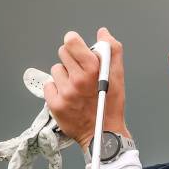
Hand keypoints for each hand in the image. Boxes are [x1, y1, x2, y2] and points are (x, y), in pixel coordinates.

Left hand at [44, 27, 130, 150]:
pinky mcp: (55, 104)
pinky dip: (57, 90)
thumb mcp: (119, 78)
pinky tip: (69, 98)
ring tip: (76, 89)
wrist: (103, 135)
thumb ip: (113, 52)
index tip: (78, 49)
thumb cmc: (111, 108)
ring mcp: (65, 93)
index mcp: (93, 70)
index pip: (71, 41)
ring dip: (65, 76)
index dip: (75, 43)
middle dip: (72, 60)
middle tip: (81, 74)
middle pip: (62, 53)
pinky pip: (50, 86)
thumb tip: (103, 34)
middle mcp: (78, 80)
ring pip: (56, 70)